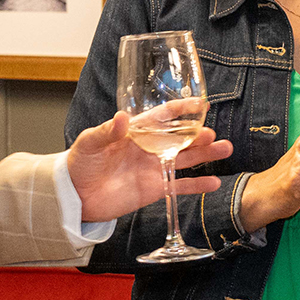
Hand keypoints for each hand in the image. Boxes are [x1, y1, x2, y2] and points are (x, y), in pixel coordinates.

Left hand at [67, 109, 234, 223]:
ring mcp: (154, 168)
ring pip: (186, 159)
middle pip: (180, 138)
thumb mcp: (89, 142)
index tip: (200, 104)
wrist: (75, 195)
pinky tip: (214, 182)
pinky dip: (197, 185)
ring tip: (224, 149)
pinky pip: (180, 186)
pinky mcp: (154, 189)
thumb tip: (123, 118)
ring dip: (205, 155)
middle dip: (198, 135)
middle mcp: (150, 147)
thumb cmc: (80, 163)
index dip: (181, 110)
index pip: (163, 117)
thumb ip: (107, 132)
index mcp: (136, 131)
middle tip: (212, 134)